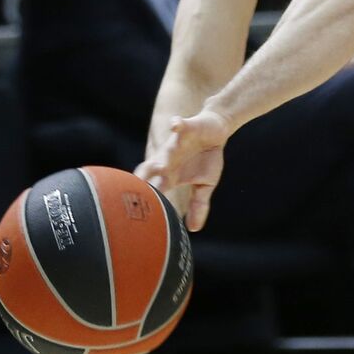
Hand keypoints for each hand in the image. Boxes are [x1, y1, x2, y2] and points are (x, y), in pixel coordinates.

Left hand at [136, 108, 231, 231]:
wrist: (214, 129)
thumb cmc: (206, 157)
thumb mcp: (205, 184)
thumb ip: (198, 205)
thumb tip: (194, 229)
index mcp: (169, 176)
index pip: (153, 190)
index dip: (147, 201)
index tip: (139, 216)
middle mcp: (167, 160)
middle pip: (151, 171)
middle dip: (145, 180)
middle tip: (140, 193)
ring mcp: (175, 145)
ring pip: (166, 152)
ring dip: (164, 158)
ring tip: (163, 166)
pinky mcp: (185, 128)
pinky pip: (179, 125)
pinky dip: (177, 124)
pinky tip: (176, 125)